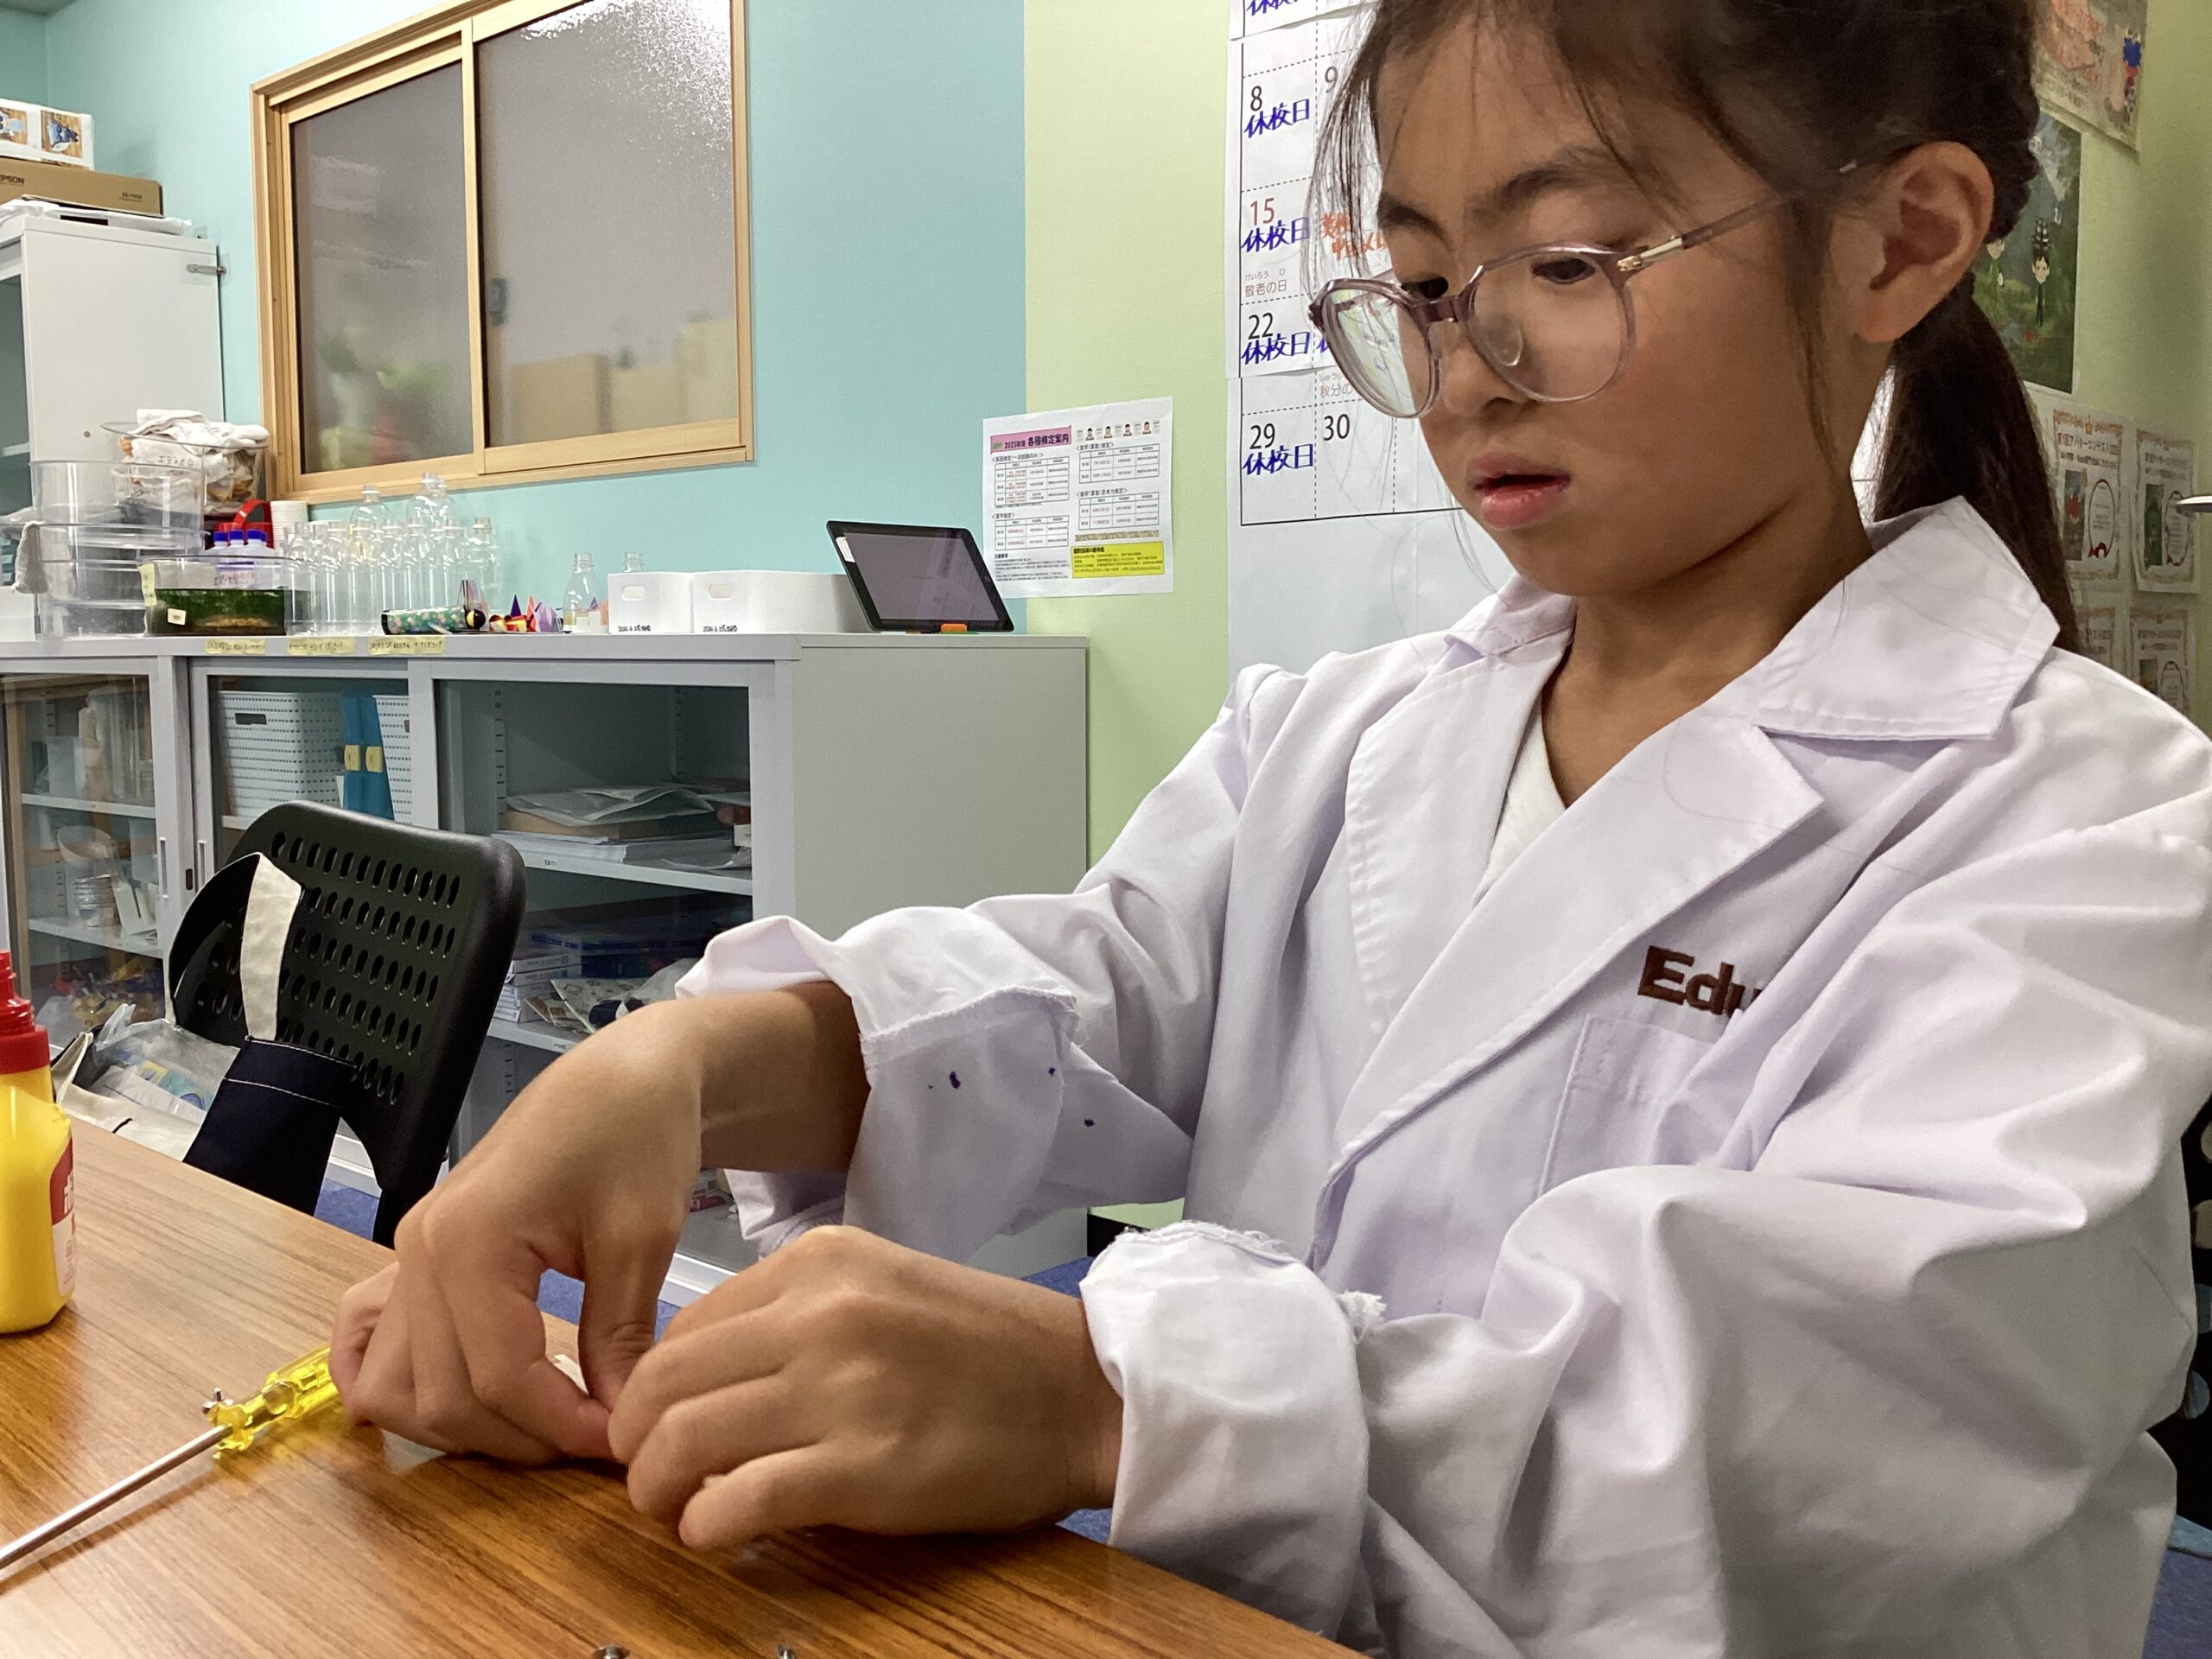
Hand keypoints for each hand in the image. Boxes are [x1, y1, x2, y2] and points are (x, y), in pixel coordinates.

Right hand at [330, 1008, 703, 1460]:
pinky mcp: (413, 1258)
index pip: (496, 1378)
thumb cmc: (637, 1137)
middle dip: (519, 1436)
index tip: (619, 1441)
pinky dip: (396, 1387)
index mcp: (468, 1241)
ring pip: (397, 1389)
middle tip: (594, 1437)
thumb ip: (617, 1339)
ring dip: (464, 1426)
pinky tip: (453, 1403)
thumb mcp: (642, 1239)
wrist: (620, 1079)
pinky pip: (367, 1343)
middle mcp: (417, 1253)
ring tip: (543, 1421)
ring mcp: (405, 1256)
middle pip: (441, 1397)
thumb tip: (615, 1427)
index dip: (560, 1426)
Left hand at [607, 1226, 1122, 1548]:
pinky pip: (735, 1501)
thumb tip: (700, 1384)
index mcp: (820, 1263)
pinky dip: (704, 1526)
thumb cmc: (986, 1350)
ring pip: (679, 1440)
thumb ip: (794, 1318)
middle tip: (650, 1477)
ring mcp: (839, 1389)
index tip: (664, 1426)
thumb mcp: (882, 1289)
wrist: (1084, 1391)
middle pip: (661, 1383)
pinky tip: (717, 1533)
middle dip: (634, 1441)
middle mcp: (819, 1314)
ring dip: (656, 1489)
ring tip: (677, 1509)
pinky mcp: (862, 1468)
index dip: (655, 1389)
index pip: (682, 1328)